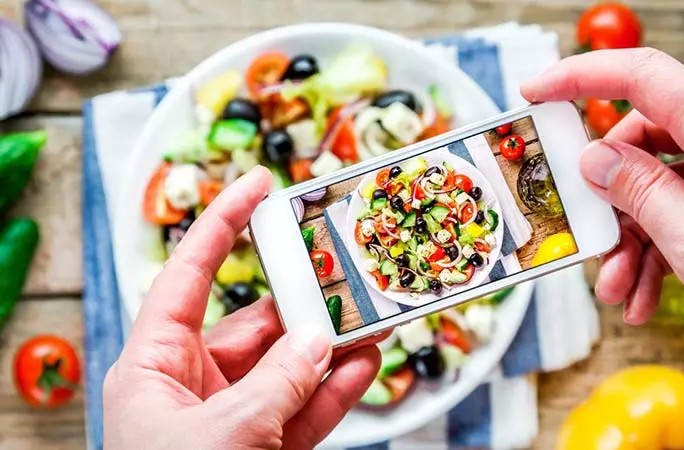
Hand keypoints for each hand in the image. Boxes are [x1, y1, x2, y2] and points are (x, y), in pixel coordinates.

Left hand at [103, 166, 381, 449]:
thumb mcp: (225, 435)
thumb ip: (278, 382)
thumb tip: (323, 341)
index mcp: (154, 366)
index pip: (190, 274)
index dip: (221, 223)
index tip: (257, 183)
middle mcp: (191, 384)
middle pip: (255, 324)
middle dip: (303, 300)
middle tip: (343, 268)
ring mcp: (231, 416)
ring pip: (289, 368)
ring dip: (331, 346)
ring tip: (372, 316)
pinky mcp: (263, 446)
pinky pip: (304, 409)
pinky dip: (336, 390)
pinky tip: (366, 364)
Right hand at [521, 48, 683, 324]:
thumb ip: (641, 192)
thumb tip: (595, 162)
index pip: (641, 76)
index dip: (581, 76)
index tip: (537, 91)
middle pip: (639, 143)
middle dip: (606, 198)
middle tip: (585, 233)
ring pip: (655, 187)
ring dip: (627, 240)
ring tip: (618, 286)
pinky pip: (678, 214)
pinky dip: (654, 253)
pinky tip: (641, 292)